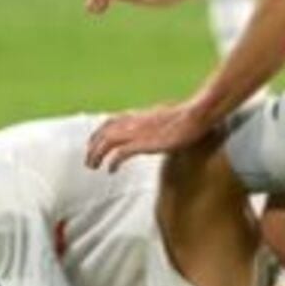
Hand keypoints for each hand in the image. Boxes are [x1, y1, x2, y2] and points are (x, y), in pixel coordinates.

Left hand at [85, 102, 209, 170]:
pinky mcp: (143, 143)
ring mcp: (137, 132)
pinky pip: (120, 153)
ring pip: (107, 143)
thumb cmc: (185, 117)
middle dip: (93, 147)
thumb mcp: (164, 116)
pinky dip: (113, 162)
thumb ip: (153, 122)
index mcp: (138, 115)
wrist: (194, 116)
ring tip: (94, 166)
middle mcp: (133, 122)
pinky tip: (111, 170)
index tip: (93, 143)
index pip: (110, 122)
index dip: (98, 133)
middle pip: (103, 133)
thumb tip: (154, 127)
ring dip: (97, 155)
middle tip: (89, 161)